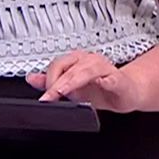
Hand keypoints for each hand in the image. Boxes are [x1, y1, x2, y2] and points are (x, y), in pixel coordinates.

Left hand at [26, 50, 144, 111]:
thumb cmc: (102, 89)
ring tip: (64, 91)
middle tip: (50, 97)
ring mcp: (106, 70)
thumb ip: (52, 83)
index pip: (58, 65)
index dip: (48, 79)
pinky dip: (107, 80)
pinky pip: (112, 78)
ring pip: (88, 70)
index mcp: (78, 61)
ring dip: (74, 80)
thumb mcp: (72, 88)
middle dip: (57, 83)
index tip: (43, 96)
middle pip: (70, 67)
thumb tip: (31, 78)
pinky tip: (102, 83)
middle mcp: (91, 61)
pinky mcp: (119, 80)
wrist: (127, 93)